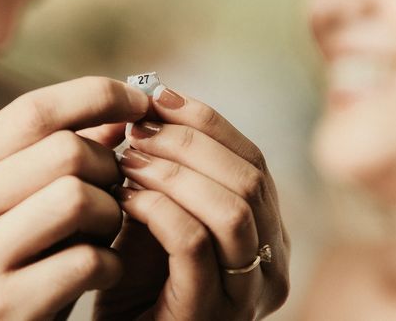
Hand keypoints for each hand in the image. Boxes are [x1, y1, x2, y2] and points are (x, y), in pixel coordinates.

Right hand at [0, 77, 148, 320]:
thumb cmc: (19, 263)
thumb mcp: (29, 201)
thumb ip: (66, 152)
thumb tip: (124, 106)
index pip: (33, 109)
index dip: (97, 96)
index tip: (142, 101)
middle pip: (65, 150)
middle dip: (109, 168)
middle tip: (114, 194)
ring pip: (78, 197)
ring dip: (112, 216)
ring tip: (104, 236)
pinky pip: (87, 259)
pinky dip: (110, 264)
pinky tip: (100, 275)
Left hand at [95, 86, 289, 319]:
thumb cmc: (132, 284)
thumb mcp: (153, 218)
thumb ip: (159, 171)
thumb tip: (143, 107)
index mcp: (267, 235)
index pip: (253, 160)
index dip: (207, 121)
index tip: (159, 95)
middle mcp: (272, 264)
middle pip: (250, 176)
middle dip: (190, 140)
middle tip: (139, 126)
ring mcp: (246, 294)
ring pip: (232, 207)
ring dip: (175, 170)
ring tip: (129, 158)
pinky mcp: (209, 315)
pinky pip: (193, 242)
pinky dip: (157, 207)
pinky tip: (123, 198)